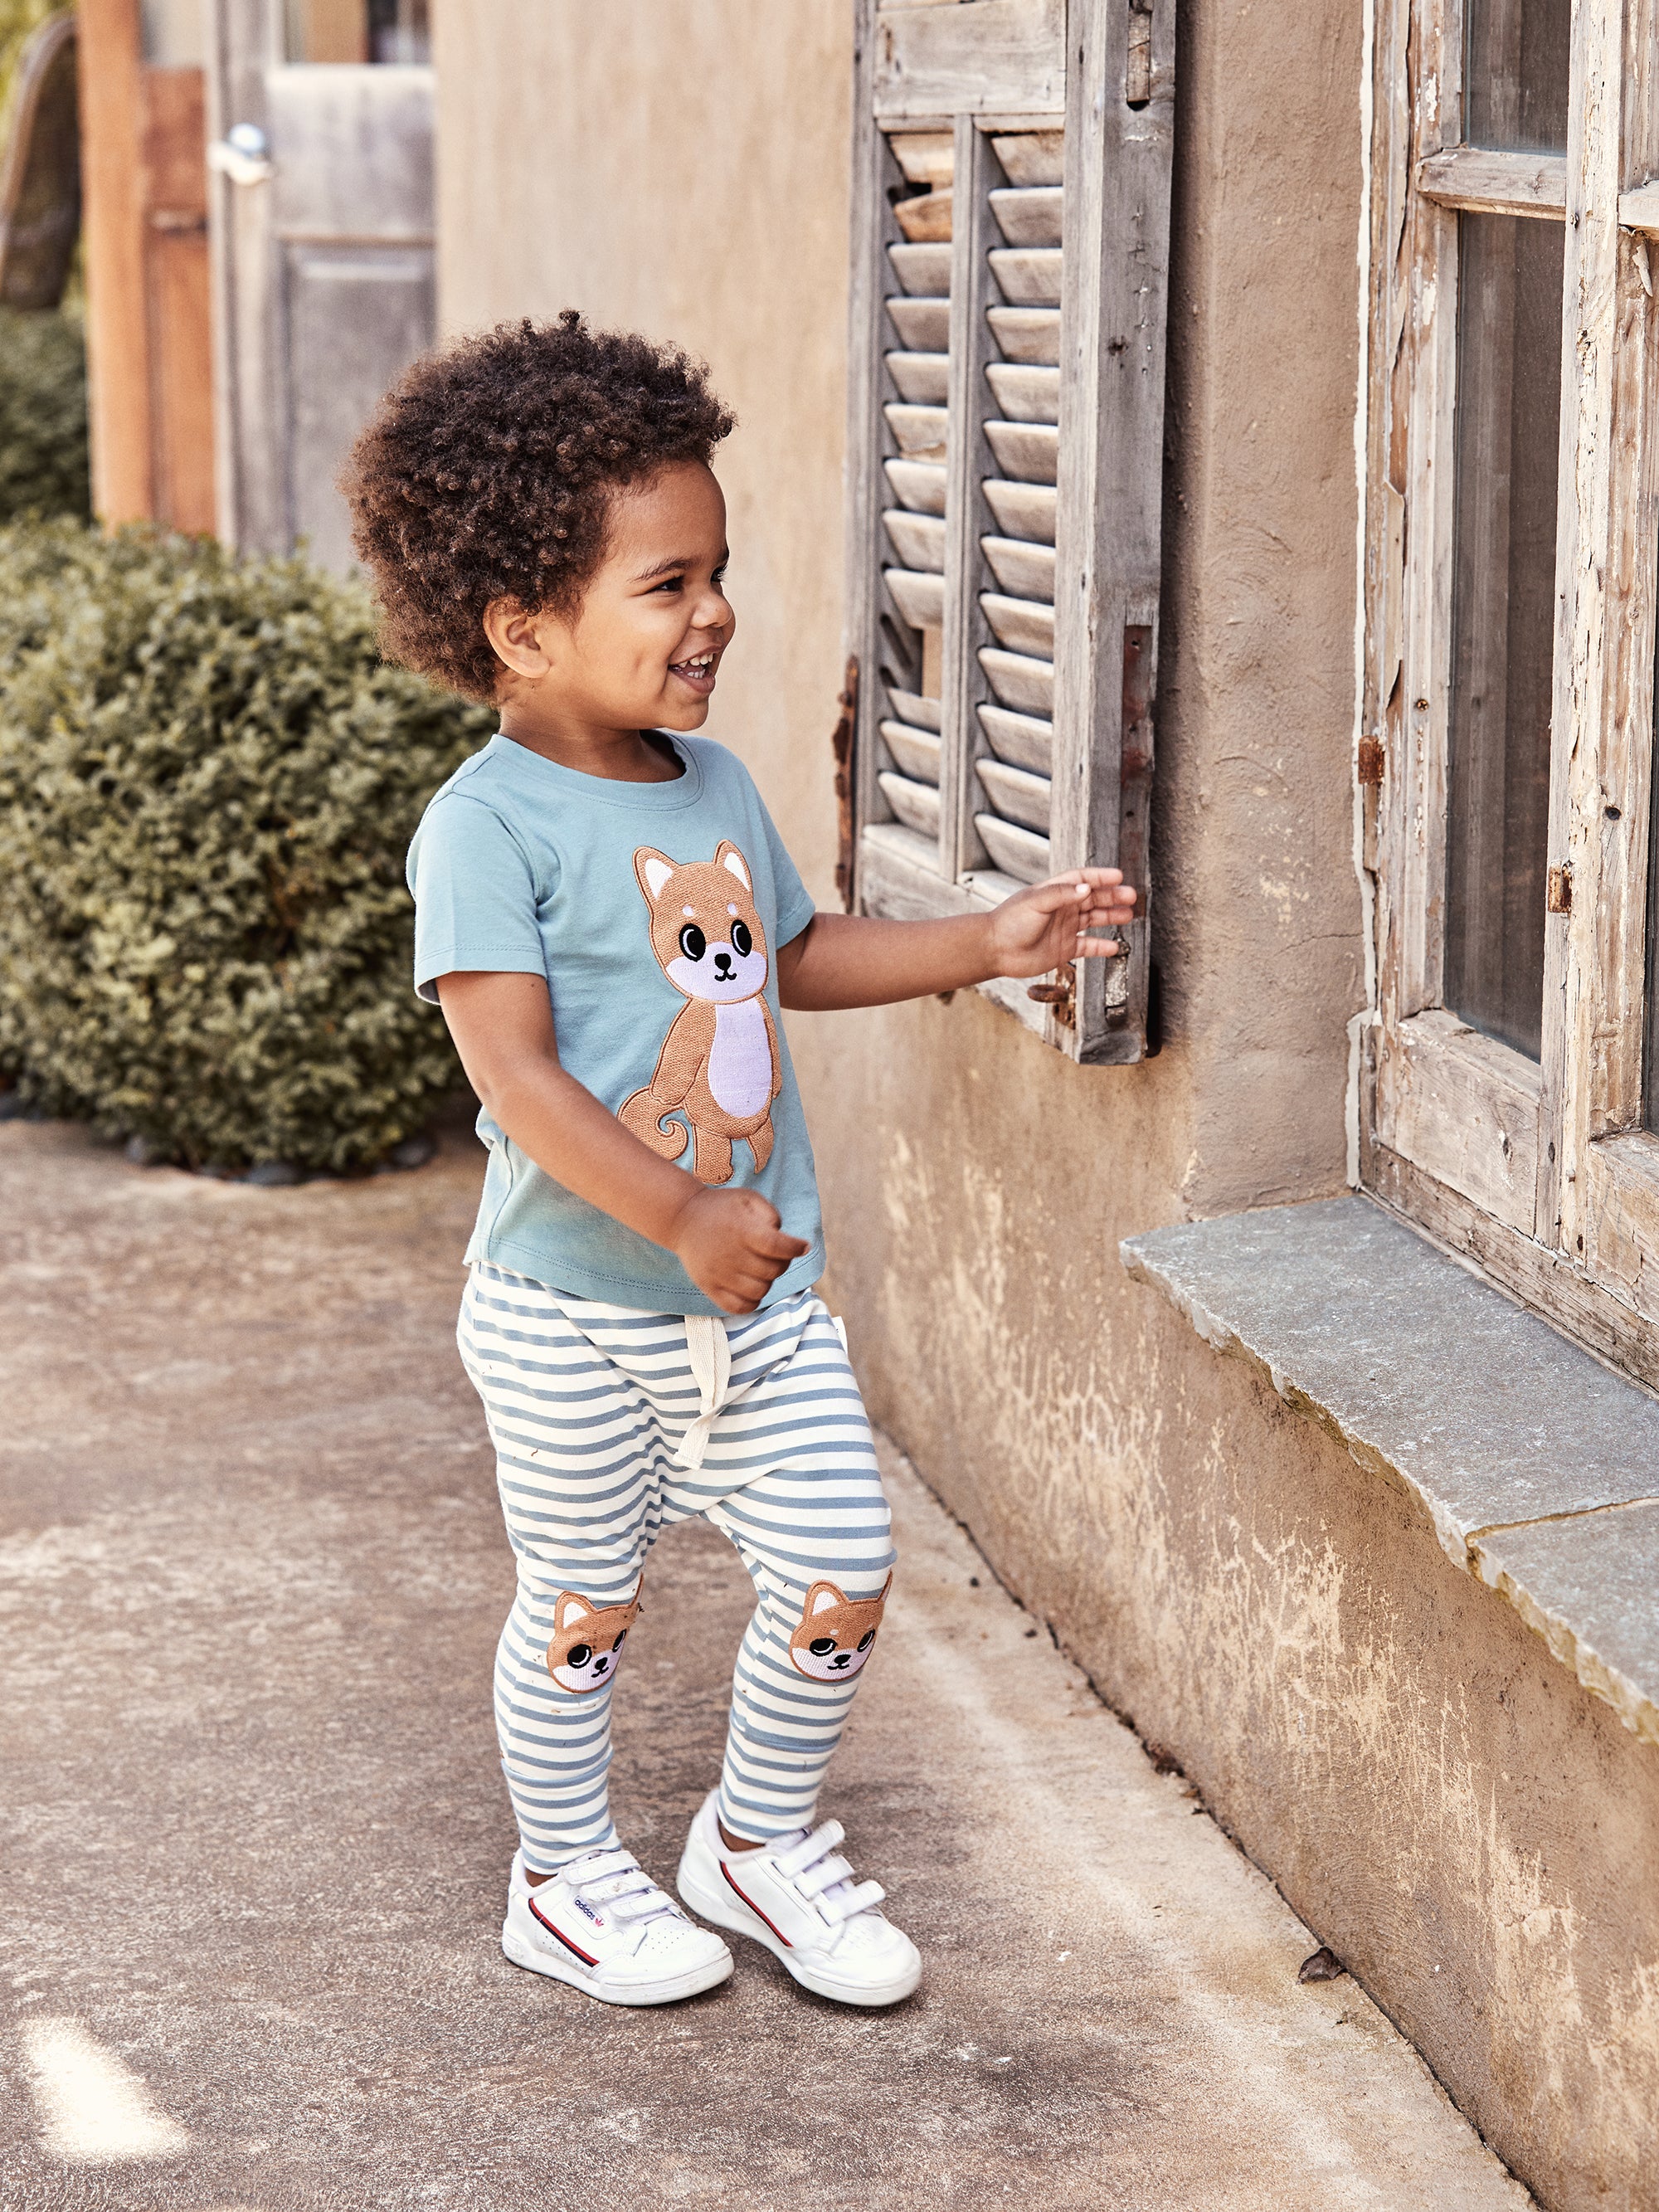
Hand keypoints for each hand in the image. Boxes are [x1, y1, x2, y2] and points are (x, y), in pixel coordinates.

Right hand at [669, 1185, 809, 1315]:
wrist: (682, 1218)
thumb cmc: (722, 1208)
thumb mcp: (748, 1198)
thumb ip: (771, 1214)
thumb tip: (783, 1238)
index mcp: (742, 1231)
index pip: (778, 1247)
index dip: (796, 1248)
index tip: (803, 1246)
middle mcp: (731, 1255)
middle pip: (772, 1271)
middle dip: (782, 1263)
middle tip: (775, 1254)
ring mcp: (719, 1274)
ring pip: (760, 1291)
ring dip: (767, 1281)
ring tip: (760, 1269)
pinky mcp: (709, 1287)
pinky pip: (739, 1307)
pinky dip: (751, 1301)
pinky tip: (751, 1287)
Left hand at [985, 869, 1137, 979]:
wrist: (995, 949)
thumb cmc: (1010, 922)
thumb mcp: (1036, 901)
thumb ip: (1062, 894)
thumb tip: (1086, 888)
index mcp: (1055, 892)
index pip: (1082, 879)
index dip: (1100, 877)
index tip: (1118, 877)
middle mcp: (1062, 908)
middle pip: (1093, 899)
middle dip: (1113, 897)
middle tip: (1131, 896)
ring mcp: (1064, 928)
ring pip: (1094, 920)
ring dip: (1111, 917)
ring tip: (1129, 915)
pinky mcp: (1064, 948)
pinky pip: (1088, 946)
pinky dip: (1101, 946)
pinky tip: (1115, 946)